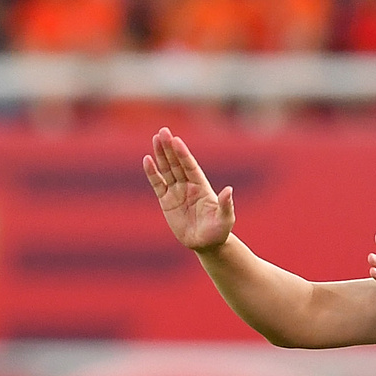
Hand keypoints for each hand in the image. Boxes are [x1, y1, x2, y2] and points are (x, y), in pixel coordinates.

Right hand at [144, 127, 233, 252]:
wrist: (206, 243)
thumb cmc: (218, 231)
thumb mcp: (225, 219)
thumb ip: (225, 204)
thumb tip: (228, 190)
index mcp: (202, 186)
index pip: (190, 166)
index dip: (183, 154)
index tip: (176, 140)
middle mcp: (188, 185)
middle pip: (177, 163)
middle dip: (170, 148)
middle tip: (163, 131)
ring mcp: (177, 192)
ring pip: (167, 170)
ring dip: (161, 154)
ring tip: (155, 138)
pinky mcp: (166, 201)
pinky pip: (158, 184)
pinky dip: (152, 173)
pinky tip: (147, 160)